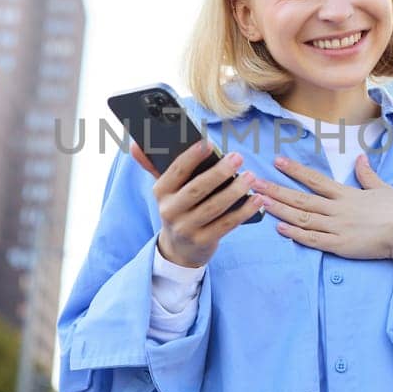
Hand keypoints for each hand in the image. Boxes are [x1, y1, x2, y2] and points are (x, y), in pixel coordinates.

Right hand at [130, 140, 263, 268]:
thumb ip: (154, 165)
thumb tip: (135, 142)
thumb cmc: (177, 208)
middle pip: (197, 189)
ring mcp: (186, 228)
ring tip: (251, 177)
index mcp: (161, 192)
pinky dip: (244, 211)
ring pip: (214, 207)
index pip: (176, 171)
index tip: (209, 143)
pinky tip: (257, 199)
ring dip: (235, 191)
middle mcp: (170, 211)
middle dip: (219, 173)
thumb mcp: (165, 190)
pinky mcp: (203, 241)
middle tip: (238, 158)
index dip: (192, 156)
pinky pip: (227, 224)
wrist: (178, 249)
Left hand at [258, 155, 392, 288]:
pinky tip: (279, 228)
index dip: (295, 170)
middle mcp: (338, 208)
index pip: (315, 179)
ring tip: (259, 202)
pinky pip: (314, 240)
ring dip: (279, 209)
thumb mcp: (383, 188)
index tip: (277, 161)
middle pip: (301, 198)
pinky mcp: (341, 246)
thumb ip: (367, 175)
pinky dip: (296, 234)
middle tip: (254, 182)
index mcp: (347, 194)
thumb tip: (360, 158)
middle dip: (276, 190)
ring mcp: (338, 227)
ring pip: (302, 217)